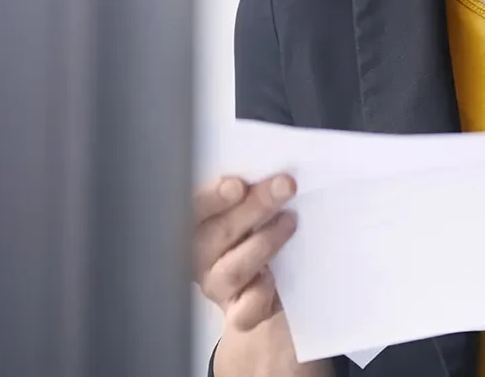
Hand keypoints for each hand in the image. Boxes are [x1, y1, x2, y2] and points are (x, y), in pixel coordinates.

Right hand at [193, 173, 298, 332]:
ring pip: (233, 269)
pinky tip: (273, 278)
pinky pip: (245, 311)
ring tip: (290, 221)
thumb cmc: (257, 229)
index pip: (193, 207)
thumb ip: (251, 189)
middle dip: (253, 207)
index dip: (212, 197)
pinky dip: (260, 294)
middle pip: (217, 233)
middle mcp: (200, 256)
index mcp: (195, 224)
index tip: (237, 185)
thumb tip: (275, 172)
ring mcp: (218, 286)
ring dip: (265, 242)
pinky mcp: (239, 313)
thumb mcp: (250, 205)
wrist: (270, 282)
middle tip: (285, 186)